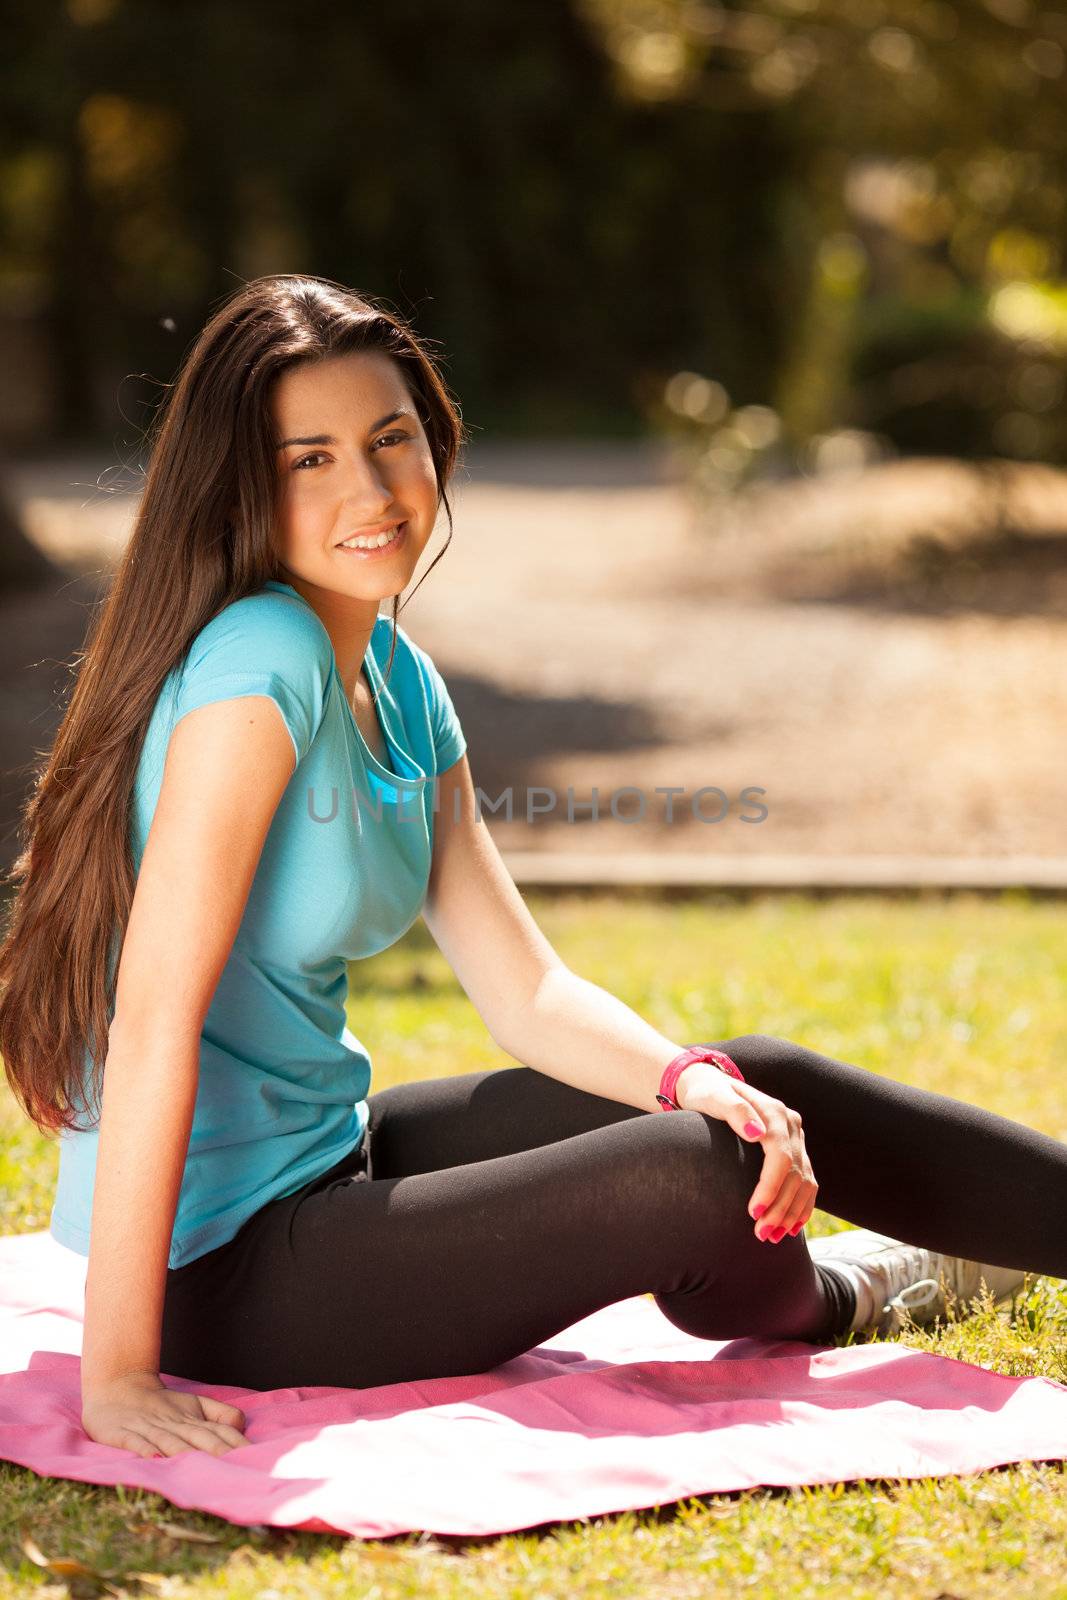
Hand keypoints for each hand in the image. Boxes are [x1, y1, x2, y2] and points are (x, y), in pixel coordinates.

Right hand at [82, 1369, 246, 1457]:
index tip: (254, 1459)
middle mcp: (174, 1423)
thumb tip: (243, 1427)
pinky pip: (136, 1443)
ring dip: (186, 1454)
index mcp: (193, 1417)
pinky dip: (145, 1450)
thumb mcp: (194, 1404)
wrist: (118, 1385)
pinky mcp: (124, 1433)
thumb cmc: (161, 1403)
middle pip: (200, 1438)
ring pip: (171, 1442)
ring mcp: (149, 1428)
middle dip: (218, 1452)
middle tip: (236, 1468)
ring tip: (201, 1469)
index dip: (236, 1443)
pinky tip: (154, 1460)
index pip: (220, 1430)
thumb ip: (219, 1415)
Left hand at [675, 1062, 817, 1242]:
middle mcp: (790, 1125)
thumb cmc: (707, 1093)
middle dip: (780, 1207)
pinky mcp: (794, 1149)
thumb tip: (756, 1133)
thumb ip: (734, 1111)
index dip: (771, 1187)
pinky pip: (807, 1182)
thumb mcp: (713, 1097)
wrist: (710, 1086)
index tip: (754, 1212)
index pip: (781, 1156)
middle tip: (760, 1234)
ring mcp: (795, 1138)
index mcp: (773, 1112)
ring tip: (771, 1237)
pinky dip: (801, 1206)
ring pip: (805, 1181)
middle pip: (795, 1173)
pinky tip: (790, 1228)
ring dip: (792, 1213)